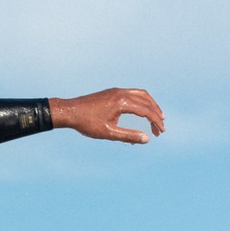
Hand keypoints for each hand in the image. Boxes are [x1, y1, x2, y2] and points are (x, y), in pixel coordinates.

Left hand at [48, 88, 164, 143]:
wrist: (69, 111)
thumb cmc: (86, 123)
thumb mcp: (108, 133)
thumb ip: (128, 136)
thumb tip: (146, 139)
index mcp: (122, 102)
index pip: (146, 111)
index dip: (155, 122)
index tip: (160, 132)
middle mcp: (121, 93)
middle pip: (146, 101)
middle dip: (155, 114)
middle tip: (160, 128)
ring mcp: (117, 91)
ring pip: (141, 94)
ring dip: (150, 105)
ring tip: (156, 117)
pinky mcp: (112, 92)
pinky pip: (132, 94)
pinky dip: (141, 102)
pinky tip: (141, 111)